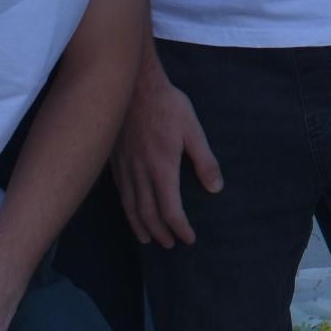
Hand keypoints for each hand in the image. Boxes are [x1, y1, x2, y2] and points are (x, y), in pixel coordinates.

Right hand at [112, 66, 222, 245]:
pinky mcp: (114, 161)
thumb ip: (204, 161)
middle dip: (161, 233)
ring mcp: (124, 168)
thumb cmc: (166, 104)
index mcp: (162, 168)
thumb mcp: (193, 129)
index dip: (181, 229)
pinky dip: (127, 210)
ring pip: (130, 207)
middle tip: (171, 244)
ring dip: (141, 227)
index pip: (171, 211)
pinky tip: (130, 212)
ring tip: (148, 239)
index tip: (189, 238)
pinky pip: (120, 194)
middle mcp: (140, 174)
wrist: (131, 86)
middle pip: (148, 215)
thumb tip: (215, 188)